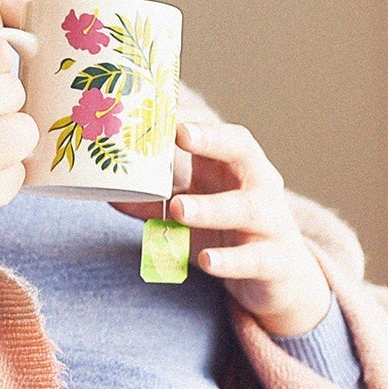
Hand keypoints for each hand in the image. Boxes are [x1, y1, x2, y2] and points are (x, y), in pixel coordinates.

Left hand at [114, 118, 331, 336]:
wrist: (279, 278)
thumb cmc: (229, 232)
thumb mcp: (192, 213)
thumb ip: (153, 203)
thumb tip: (108, 193)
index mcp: (236, 168)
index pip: (220, 132)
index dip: (195, 119)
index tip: (163, 110)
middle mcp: (259, 186)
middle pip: (243, 152)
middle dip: (213, 140)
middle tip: (180, 134)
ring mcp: (271, 222)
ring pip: (245, 208)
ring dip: (211, 207)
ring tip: (178, 209)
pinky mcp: (274, 261)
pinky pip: (253, 259)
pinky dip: (229, 259)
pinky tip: (207, 259)